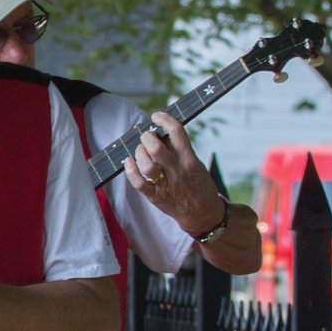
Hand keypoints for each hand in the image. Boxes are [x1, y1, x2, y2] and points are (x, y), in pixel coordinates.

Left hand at [123, 111, 222, 231]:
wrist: (203, 214)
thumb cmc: (198, 184)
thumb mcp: (196, 164)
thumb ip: (179, 149)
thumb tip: (161, 131)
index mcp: (190, 160)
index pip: (177, 132)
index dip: (165, 119)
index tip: (157, 116)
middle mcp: (178, 171)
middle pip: (157, 148)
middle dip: (147, 137)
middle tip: (146, 136)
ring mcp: (166, 185)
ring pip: (147, 165)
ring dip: (139, 153)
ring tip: (140, 150)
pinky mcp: (156, 197)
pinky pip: (139, 183)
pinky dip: (131, 171)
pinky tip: (128, 162)